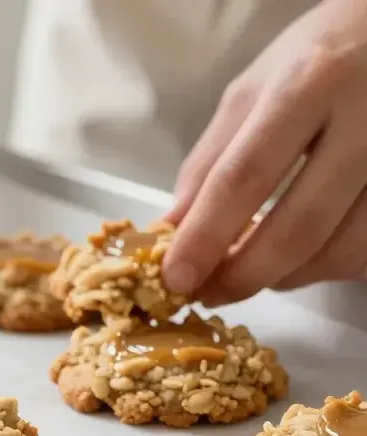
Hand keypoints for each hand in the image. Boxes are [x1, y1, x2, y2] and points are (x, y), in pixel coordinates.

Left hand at [164, 0, 366, 305]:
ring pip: (344, 249)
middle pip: (299, 225)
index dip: (205, 238)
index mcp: (307, 85)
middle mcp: (364, 119)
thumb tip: (172, 228)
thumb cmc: (320, 56)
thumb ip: (210, 160)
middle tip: (210, 293)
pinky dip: (330, 266)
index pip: (244, 178)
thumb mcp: (253, 89)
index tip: (176, 278)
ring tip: (253, 273)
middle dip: (245, 274)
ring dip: (288, 277)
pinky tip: (303, 257)